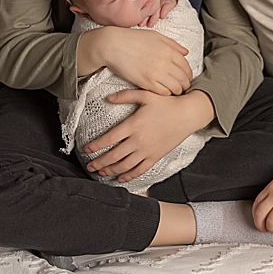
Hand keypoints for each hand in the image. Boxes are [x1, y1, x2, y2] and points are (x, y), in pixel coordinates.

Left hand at [82, 88, 212, 181]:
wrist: (186, 115)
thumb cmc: (166, 103)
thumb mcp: (145, 94)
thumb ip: (125, 96)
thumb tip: (107, 98)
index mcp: (133, 125)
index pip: (109, 138)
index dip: (96, 146)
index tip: (86, 150)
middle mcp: (138, 141)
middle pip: (114, 155)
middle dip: (99, 162)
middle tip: (89, 166)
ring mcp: (147, 151)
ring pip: (125, 166)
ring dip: (111, 171)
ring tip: (100, 173)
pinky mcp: (155, 157)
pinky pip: (140, 170)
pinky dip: (129, 176)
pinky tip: (120, 179)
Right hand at [86, 25, 191, 96]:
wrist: (112, 45)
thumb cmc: (131, 38)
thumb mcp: (154, 36)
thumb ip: (172, 44)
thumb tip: (185, 52)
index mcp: (167, 49)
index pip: (185, 65)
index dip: (188, 72)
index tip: (186, 76)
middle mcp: (164, 62)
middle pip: (183, 78)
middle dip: (185, 83)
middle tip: (183, 85)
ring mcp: (156, 73)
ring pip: (176, 88)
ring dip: (177, 90)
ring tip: (174, 89)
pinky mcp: (147, 83)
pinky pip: (164, 92)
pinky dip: (166, 93)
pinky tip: (163, 89)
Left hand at [253, 171, 272, 234]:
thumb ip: (270, 195)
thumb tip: (267, 209)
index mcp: (268, 190)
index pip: (255, 205)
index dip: (255, 216)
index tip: (258, 221)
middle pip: (260, 214)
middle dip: (260, 225)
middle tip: (264, 229)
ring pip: (271, 221)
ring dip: (272, 229)